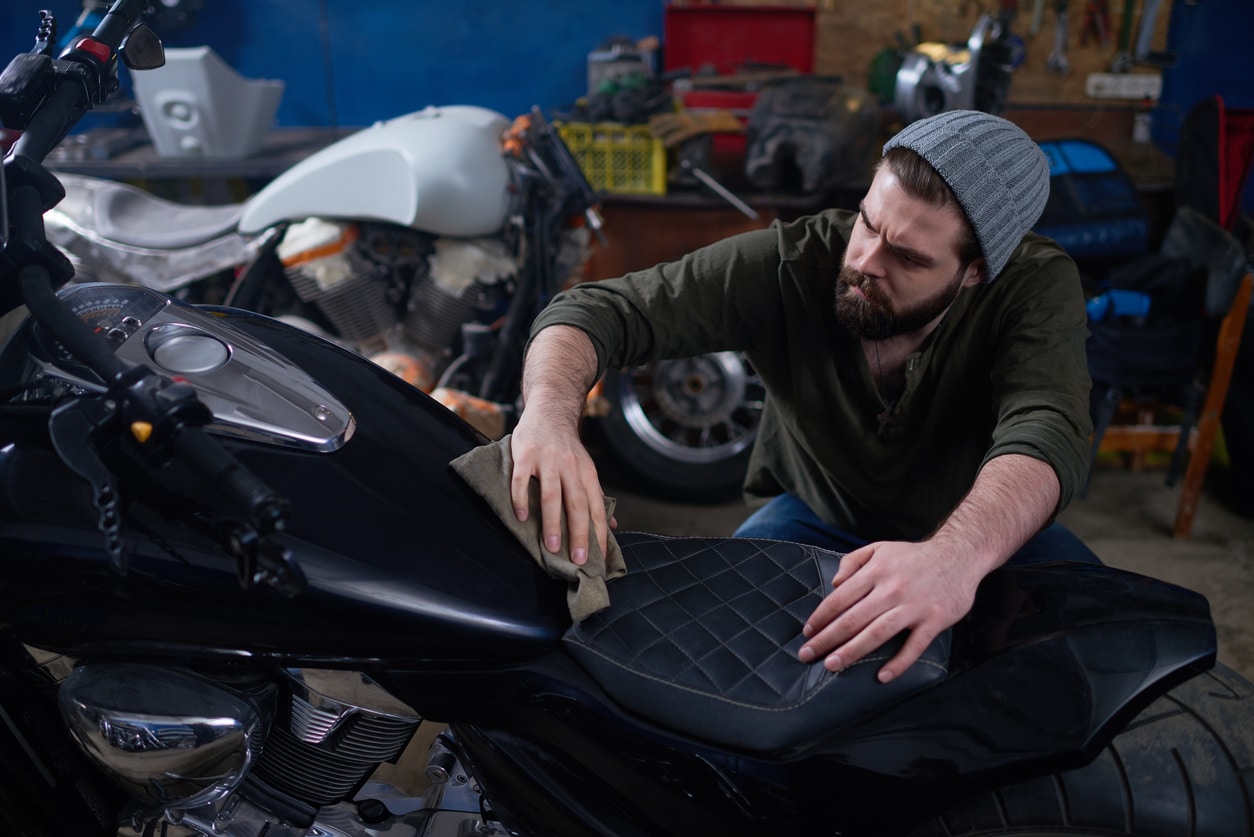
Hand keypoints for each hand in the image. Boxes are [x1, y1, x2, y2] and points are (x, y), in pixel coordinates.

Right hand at [509, 409, 614, 565]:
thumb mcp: (585, 469)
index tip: (599, 558)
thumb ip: (595, 497)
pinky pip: (522, 480)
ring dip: (552, 522)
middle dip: (579, 533)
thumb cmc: (567, 449)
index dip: (598, 533)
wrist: (549, 412)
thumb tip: (612, 526)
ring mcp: (547, 461)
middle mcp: (570, 467)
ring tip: (552, 547)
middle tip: (579, 559)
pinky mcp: (525, 455)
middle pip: (577, 504)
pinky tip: (521, 517)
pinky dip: (521, 499)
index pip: (596, 507)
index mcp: (586, 474)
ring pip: (551, 495)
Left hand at [797, 540, 980, 682]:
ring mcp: (913, 606)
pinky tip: (882, 677)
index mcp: (875, 572)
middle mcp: (891, 589)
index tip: (807, 633)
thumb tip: (834, 583)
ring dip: (852, 651)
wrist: (959, 555)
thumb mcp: (879, 548)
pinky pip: (914, 646)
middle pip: (852, 619)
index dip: (820, 617)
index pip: (840, 598)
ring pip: (877, 633)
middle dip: (827, 639)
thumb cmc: (913, 556)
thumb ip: (853, 562)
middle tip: (808, 655)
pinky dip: (898, 663)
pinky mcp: (934, 620)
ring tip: (833, 666)